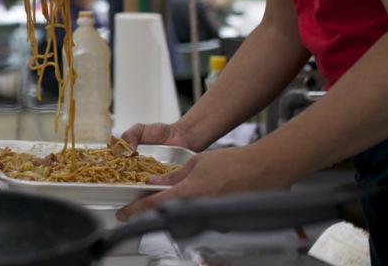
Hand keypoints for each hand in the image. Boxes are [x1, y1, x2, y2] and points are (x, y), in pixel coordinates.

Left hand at [115, 143, 292, 221]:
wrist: (263, 169)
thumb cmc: (234, 163)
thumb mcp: (196, 163)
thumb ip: (173, 176)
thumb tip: (155, 182)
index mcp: (188, 193)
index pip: (153, 205)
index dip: (135, 210)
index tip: (124, 214)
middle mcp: (199, 210)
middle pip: (170, 213)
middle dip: (161, 206)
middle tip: (152, 200)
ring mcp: (212, 220)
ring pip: (188, 214)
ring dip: (184, 204)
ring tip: (197, 188)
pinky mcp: (223, 223)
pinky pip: (204, 216)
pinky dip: (200, 205)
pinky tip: (209, 193)